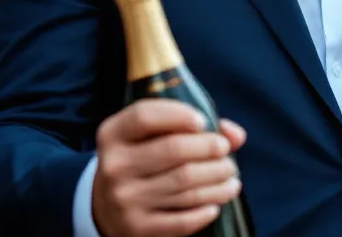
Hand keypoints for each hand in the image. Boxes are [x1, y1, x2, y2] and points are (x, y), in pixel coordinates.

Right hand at [91, 98, 246, 236]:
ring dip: (218, 179)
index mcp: (113, 135)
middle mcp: (114, 166)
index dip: (180, 115)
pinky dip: (206, 209)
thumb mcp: (151, 135)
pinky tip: (216, 203)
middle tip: (225, 152)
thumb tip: (236, 135)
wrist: (105, 206)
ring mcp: (125, 199)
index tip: (203, 122)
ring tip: (230, 176)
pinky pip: (183, 219)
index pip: (145, 116)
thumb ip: (192, 125)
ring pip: (186, 184)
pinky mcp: (138, 227)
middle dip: (211, 148)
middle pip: (174, 150)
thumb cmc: (141, 159)